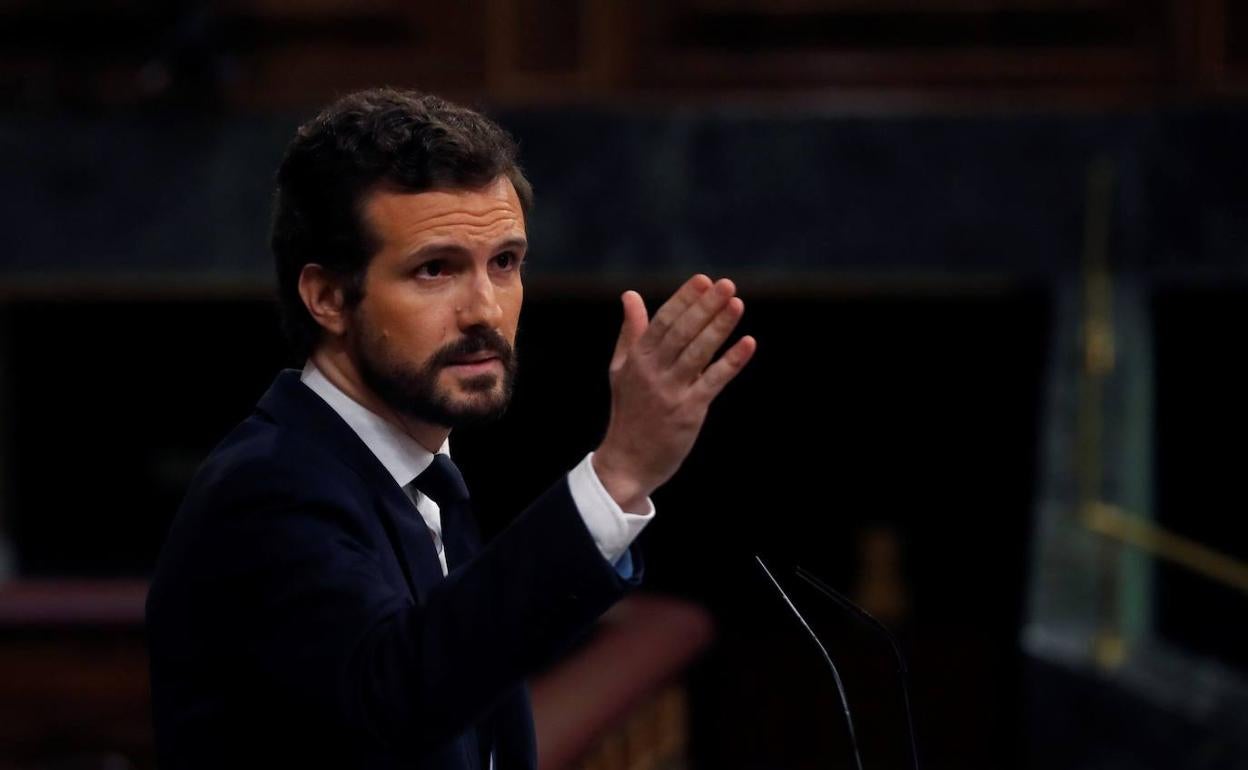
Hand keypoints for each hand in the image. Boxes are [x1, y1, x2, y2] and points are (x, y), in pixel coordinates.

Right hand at [593, 275, 756, 509]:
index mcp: (637, 358)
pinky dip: (730, 362)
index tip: (703, 280)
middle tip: (727, 284)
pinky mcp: (687, 411)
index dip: (684, 299)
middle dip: (704, 306)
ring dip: (719, 327)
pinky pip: (712, 382)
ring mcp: (670, 391)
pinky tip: (748, 344)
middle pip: (681, 332)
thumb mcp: (622, 368)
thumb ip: (631, 331)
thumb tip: (630, 295)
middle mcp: (652, 371)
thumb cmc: (629, 412)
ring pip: (698, 352)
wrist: (627, 461)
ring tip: (737, 304)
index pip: (663, 321)